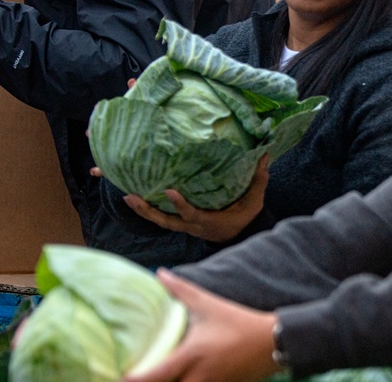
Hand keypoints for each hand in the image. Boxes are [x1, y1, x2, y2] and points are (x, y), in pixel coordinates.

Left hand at [122, 155, 269, 242]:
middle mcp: (192, 225)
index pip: (191, 214)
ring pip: (160, 221)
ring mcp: (184, 226)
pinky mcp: (181, 223)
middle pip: (165, 221)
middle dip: (147, 211)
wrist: (238, 237)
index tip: (169, 190)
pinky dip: (149, 210)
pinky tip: (136, 198)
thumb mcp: (254, 201)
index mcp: (208, 221)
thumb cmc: (244, 217)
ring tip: (127, 196)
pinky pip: (162, 217)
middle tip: (130, 197)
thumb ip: (258, 179)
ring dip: (143, 210)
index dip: (180, 205)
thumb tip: (264, 154)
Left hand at [124, 269, 280, 381]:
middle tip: (129, 379)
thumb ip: (180, 290)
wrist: (270, 341)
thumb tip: (159, 273)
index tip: (118, 377)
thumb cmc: (235, 322)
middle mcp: (197, 378)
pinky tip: (176, 381)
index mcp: (190, 356)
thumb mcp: (207, 304)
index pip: (155, 376)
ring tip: (153, 379)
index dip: (134, 380)